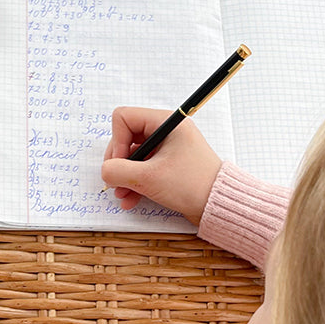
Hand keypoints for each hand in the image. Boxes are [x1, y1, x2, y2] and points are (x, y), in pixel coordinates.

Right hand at [101, 107, 221, 224]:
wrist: (218, 205)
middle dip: (118, 162)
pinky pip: (144, 167)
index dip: (116, 141)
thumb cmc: (192, 185)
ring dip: (124, 175)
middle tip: (115, 181)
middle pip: (126, 136)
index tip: (119, 163)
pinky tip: (131, 200)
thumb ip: (118, 171)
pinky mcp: (169, 164)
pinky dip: (135, 182)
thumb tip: (105, 170)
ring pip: (133, 155)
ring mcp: (168, 148)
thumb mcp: (148, 178)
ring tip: (123, 195)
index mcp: (166, 122)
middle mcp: (166, 131)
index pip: (124, 118)